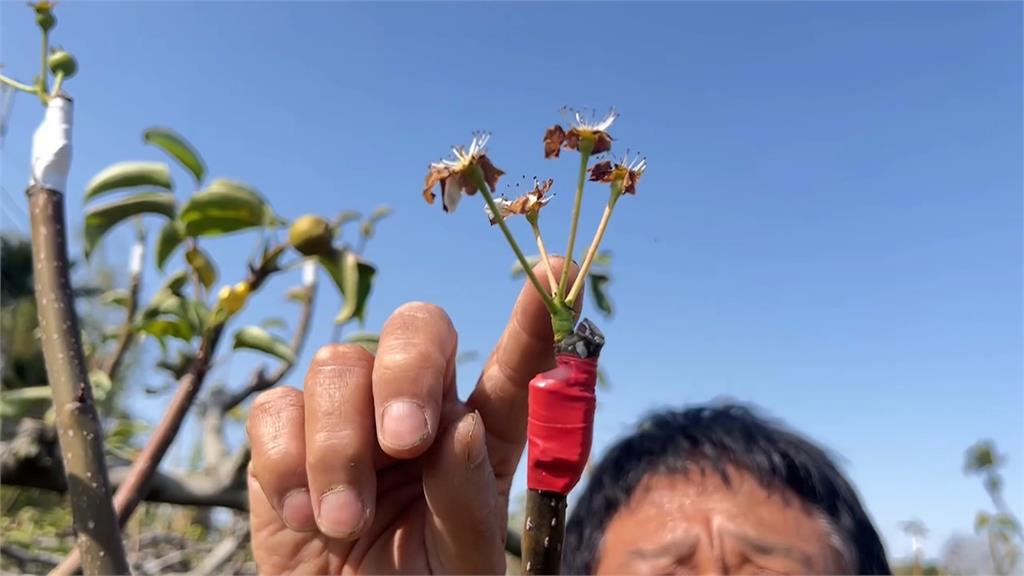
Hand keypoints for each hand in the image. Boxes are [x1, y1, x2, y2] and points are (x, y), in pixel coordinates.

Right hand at [247, 261, 577, 573]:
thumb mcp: (459, 563)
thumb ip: (466, 499)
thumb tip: (458, 425)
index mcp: (479, 435)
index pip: (515, 368)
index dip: (535, 319)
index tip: (558, 271)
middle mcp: (419, 408)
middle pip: (417, 329)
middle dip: (406, 373)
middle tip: (405, 442)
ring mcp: (350, 414)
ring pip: (338, 365)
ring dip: (339, 447)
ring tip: (345, 522)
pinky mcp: (287, 435)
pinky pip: (275, 408)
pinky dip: (287, 461)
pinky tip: (305, 515)